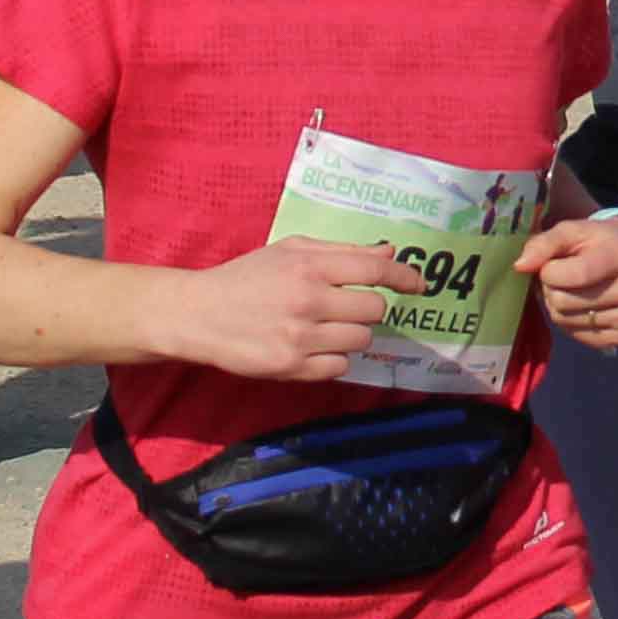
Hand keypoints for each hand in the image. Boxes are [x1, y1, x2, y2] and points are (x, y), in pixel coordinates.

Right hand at [160, 237, 421, 385]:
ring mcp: (300, 338)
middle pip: (374, 309)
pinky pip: (340, 368)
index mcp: (310, 266)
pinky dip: (334, 359)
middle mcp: (309, 301)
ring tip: (327, 327)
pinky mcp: (290, 368)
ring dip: (352, 334)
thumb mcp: (290, 250)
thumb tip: (389, 255)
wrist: (198, 314)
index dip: (405, 278)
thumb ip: (342, 252)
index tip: (419, 285)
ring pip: (361, 341)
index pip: (376, 271)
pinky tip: (314, 348)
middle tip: (347, 307)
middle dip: (367, 308)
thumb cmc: (247, 277)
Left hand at [524, 212, 617, 350]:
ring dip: (558, 306)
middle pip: (562, 302)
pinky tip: (585, 307)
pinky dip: (572, 323)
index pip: (572, 275)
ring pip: (565, 321)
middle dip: (552, 288)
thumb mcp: (572, 230)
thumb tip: (520, 266)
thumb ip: (544, 243)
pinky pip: (577, 337)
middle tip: (565, 276)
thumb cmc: (598, 241)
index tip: (555, 262)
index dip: (550, 271)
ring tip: (574, 290)